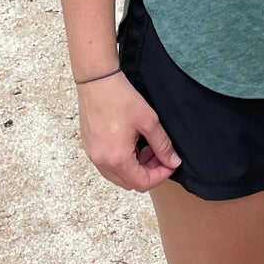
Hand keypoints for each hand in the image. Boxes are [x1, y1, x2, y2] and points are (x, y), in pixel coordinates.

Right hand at [77, 72, 180, 189]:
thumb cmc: (120, 97)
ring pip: (118, 176)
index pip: (143, 183)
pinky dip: (122, 161)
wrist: (96, 80)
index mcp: (117, 159)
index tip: (171, 163)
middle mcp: (102, 162)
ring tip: (146, 147)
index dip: (161, 175)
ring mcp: (93, 155)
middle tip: (160, 154)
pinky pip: (108, 165)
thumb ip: (163, 145)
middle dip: (149, 172)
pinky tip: (132, 143)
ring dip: (135, 168)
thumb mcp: (148, 121)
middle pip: (130, 183)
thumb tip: (173, 162)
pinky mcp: (90, 147)